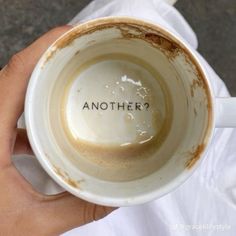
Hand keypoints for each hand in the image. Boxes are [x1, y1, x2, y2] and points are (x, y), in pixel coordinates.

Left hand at [0, 26, 113, 235]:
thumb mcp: (34, 224)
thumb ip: (77, 209)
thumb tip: (114, 197)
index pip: (14, 76)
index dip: (43, 48)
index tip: (72, 35)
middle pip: (14, 75)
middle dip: (48, 59)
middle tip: (81, 55)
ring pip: (10, 89)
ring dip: (38, 80)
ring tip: (68, 78)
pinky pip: (8, 108)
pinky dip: (28, 104)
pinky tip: (45, 119)